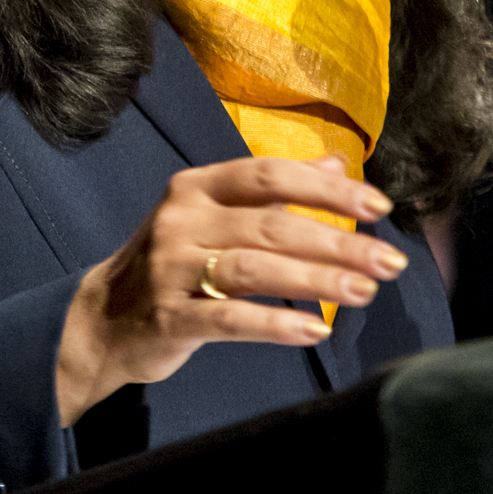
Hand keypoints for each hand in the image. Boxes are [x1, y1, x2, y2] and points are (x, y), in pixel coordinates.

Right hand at [53, 154, 405, 425]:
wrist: (103, 319)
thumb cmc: (174, 262)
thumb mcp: (215, 215)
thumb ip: (274, 190)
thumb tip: (338, 163)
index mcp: (196, 187)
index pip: (267, 175)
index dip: (326, 188)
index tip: (378, 206)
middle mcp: (181, 220)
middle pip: (270, 224)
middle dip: (338, 242)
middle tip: (390, 262)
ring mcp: (171, 269)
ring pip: (254, 269)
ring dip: (317, 280)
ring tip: (366, 292)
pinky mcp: (169, 318)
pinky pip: (230, 320)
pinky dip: (276, 324)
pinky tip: (316, 330)